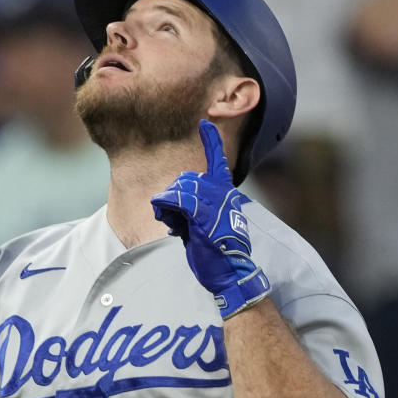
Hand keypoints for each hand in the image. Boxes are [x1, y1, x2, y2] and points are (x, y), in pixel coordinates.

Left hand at [151, 120, 270, 318]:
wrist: (231, 273)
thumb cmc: (218, 253)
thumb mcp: (207, 226)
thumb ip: (193, 210)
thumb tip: (169, 206)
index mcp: (226, 194)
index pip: (218, 162)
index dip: (211, 142)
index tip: (205, 124)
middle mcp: (222, 194)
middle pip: (186, 179)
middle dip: (174, 197)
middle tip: (173, 220)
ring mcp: (214, 204)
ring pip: (179, 189)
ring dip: (168, 206)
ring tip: (173, 225)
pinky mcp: (202, 216)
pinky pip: (176, 201)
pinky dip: (166, 209)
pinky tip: (168, 221)